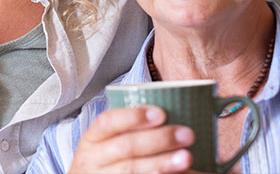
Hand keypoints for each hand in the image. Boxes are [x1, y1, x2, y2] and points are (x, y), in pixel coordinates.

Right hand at [68, 106, 194, 172]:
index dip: (133, 116)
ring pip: (134, 170)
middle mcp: (95, 159)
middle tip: (186, 134)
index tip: (160, 113)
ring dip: (163, 162)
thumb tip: (166, 117)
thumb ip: (129, 130)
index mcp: (92, 139)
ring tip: (187, 156)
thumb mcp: (107, 141)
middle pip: (126, 147)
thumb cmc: (108, 158)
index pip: (108, 122)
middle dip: (158, 139)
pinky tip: (182, 173)